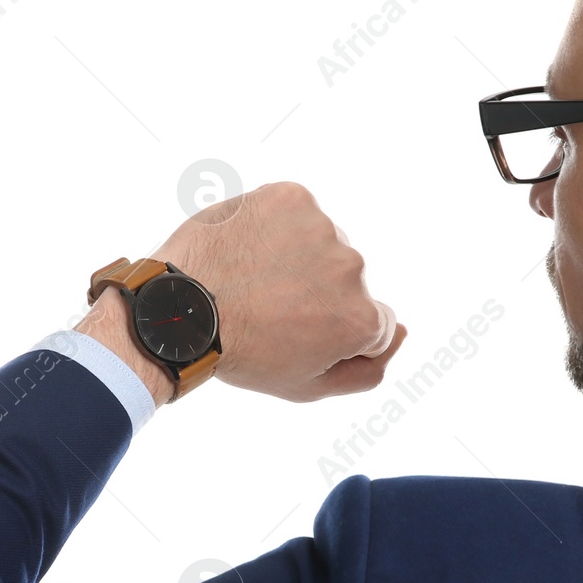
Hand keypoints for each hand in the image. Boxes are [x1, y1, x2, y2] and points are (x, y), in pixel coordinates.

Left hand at [125, 181, 406, 402]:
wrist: (179, 309)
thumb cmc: (240, 353)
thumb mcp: (307, 385)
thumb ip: (366, 369)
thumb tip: (403, 333)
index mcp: (362, 319)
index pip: (374, 321)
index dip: (333, 329)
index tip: (297, 331)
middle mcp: (353, 269)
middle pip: (346, 280)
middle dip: (316, 291)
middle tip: (266, 308)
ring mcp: (323, 229)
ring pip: (321, 243)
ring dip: (296, 256)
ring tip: (251, 278)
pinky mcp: (292, 198)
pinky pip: (295, 211)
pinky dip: (274, 225)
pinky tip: (246, 248)